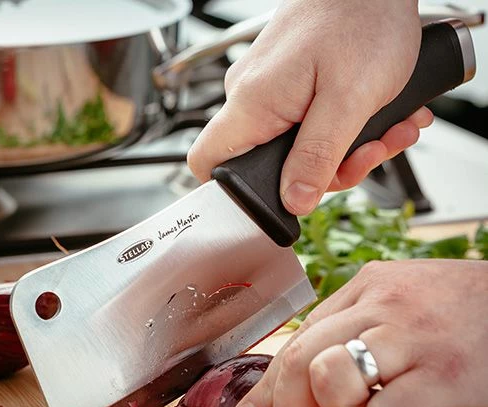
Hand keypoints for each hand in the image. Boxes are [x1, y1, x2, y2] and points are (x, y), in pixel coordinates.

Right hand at [188, 0, 432, 214]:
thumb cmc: (362, 17)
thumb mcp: (348, 100)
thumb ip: (318, 157)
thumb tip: (294, 201)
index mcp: (252, 104)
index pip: (207, 162)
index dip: (230, 192)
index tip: (272, 202)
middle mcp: (252, 98)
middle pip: (267, 165)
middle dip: (322, 172)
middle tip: (363, 157)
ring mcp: (269, 90)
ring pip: (294, 148)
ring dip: (344, 151)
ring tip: (385, 132)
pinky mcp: (288, 85)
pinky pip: (307, 125)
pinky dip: (343, 130)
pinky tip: (379, 119)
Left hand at [231, 259, 487, 406]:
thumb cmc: (453, 307)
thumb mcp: (396, 298)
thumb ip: (348, 326)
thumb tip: (302, 372)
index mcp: (365, 287)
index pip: (297, 339)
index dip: (268, 386)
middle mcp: (381, 306)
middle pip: (302, 361)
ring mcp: (412, 339)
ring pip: (332, 381)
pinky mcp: (447, 377)